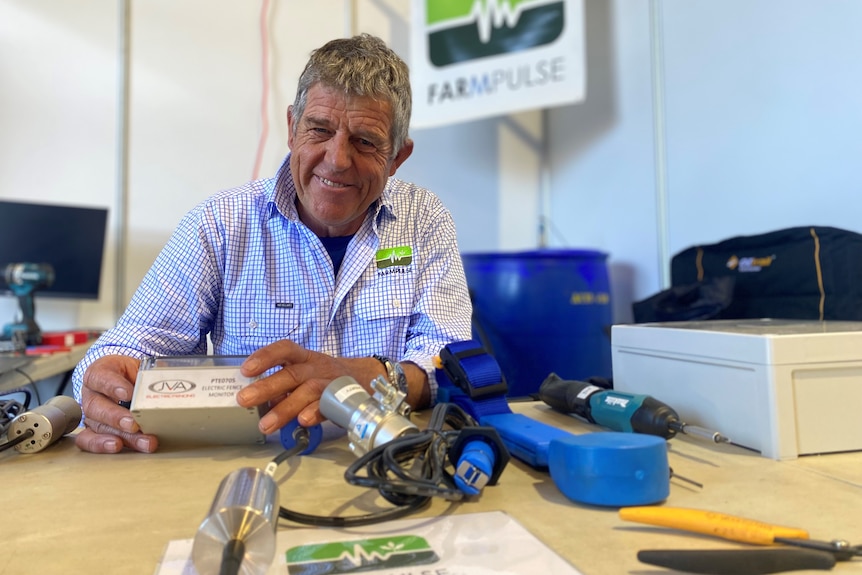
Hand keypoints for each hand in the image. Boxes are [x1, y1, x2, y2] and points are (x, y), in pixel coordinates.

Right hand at [75, 355, 158, 453]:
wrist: (130, 382)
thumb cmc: (135, 374)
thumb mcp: (143, 367)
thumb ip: (152, 375)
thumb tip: (175, 385)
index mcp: (100, 373)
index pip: (100, 377)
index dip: (112, 386)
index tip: (128, 393)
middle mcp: (92, 394)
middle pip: (96, 406)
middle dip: (116, 417)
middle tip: (133, 424)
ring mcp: (92, 414)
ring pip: (99, 426)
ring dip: (121, 436)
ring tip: (142, 442)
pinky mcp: (93, 430)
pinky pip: (89, 440)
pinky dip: (102, 445)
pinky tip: (118, 447)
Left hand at [238, 340, 352, 434]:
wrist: (363, 378)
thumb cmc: (324, 377)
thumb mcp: (304, 372)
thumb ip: (282, 385)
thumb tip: (256, 401)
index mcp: (303, 358)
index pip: (284, 350)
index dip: (265, 357)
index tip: (246, 369)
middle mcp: (316, 368)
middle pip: (292, 374)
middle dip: (267, 387)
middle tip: (244, 399)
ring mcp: (329, 383)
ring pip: (308, 390)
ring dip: (285, 408)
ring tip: (266, 424)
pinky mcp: (342, 400)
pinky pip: (328, 405)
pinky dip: (315, 412)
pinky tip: (302, 421)